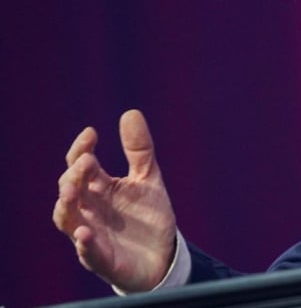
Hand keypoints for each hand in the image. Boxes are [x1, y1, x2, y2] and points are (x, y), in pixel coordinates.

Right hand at [53, 109, 177, 291]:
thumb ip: (139, 150)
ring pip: (67, 220)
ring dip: (67, 206)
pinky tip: (85, 234)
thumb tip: (130, 112)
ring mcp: (92, 234)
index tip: (91, 133)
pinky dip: (84, 244)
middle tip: (87, 160)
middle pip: (69, 190)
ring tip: (73, 191)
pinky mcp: (101, 259)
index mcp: (98, 189)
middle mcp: (89, 210)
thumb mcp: (148, 178)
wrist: (163, 255)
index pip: (79, 166)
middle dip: (74, 176)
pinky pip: (87, 253)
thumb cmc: (148, 217)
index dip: (81, 149)